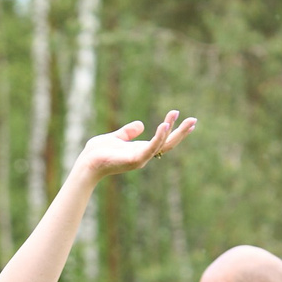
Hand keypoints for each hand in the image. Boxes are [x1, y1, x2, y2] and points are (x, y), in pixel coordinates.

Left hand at [75, 109, 198, 180]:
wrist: (87, 164)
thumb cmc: (97, 153)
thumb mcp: (115, 138)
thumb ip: (127, 132)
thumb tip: (141, 125)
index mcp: (140, 150)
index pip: (162, 140)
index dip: (174, 130)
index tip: (183, 118)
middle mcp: (144, 156)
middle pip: (168, 144)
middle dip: (181, 132)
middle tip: (194, 120)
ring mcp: (140, 159)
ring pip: (162, 145)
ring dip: (173, 132)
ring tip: (180, 117)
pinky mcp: (135, 160)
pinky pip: (151, 148)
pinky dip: (159, 138)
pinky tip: (164, 125)